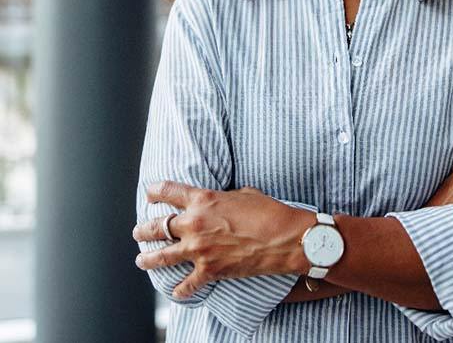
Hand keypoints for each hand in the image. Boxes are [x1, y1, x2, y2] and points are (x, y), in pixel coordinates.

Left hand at [132, 182, 313, 298]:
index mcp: (203, 199)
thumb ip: (224, 197)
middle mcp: (195, 223)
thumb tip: (222, 201)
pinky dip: (180, 289)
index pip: (169, 191)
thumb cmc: (268, 211)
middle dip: (143, 229)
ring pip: (161, 256)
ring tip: (141, 259)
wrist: (283, 238)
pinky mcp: (209, 270)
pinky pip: (186, 284)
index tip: (149, 193)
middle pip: (157, 226)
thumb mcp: (244, 193)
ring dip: (148, 258)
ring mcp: (199, 249)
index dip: (155, 191)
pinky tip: (176, 291)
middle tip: (138, 231)